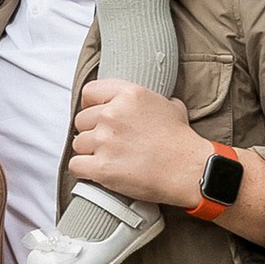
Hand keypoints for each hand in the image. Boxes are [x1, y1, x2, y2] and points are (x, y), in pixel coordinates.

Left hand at [68, 81, 264, 243]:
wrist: (189, 170)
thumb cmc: (181, 141)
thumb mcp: (170, 106)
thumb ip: (150, 100)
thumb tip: (149, 102)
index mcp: (128, 94)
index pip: (89, 92)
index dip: (91, 106)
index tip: (96, 116)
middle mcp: (112, 114)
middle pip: (81, 121)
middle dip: (92, 132)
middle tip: (108, 143)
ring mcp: (105, 141)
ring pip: (78, 144)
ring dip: (89, 152)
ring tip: (108, 158)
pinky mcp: (101, 167)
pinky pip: (75, 165)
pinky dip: (84, 170)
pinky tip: (98, 171)